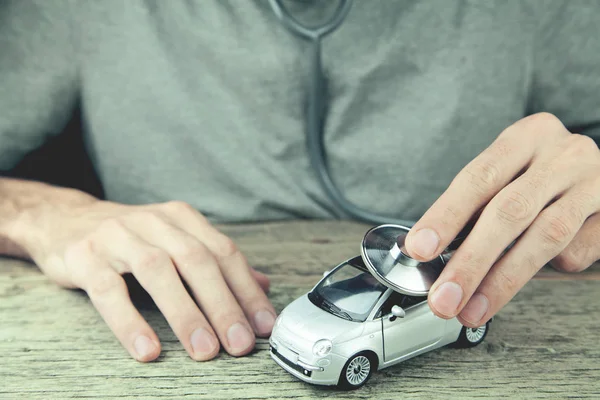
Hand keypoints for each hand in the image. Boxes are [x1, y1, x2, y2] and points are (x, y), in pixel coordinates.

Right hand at [18, 198, 275, 361]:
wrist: (65, 219)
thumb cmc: (131, 239)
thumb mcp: (176, 241)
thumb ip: (217, 263)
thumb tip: (264, 286)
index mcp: (182, 218)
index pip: (223, 253)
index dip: (246, 290)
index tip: (264, 326)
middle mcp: (154, 222)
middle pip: (196, 260)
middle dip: (223, 305)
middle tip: (240, 344)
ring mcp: (117, 236)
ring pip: (157, 271)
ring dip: (185, 313)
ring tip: (205, 350)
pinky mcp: (85, 257)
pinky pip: (109, 290)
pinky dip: (130, 322)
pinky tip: (149, 350)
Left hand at [404, 113, 599, 326]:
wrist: (597, 172)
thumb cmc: (541, 175)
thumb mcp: (510, 174)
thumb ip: (478, 206)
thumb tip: (433, 253)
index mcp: (526, 136)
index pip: (478, 177)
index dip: (446, 216)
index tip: (420, 249)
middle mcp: (563, 154)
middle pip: (509, 211)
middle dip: (471, 261)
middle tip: (444, 296)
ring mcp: (594, 183)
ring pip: (544, 237)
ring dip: (502, 281)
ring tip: (471, 308)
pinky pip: (576, 251)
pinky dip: (552, 268)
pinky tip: (535, 273)